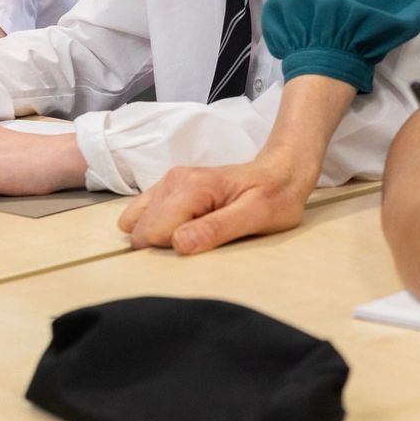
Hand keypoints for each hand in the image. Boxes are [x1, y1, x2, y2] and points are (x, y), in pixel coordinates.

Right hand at [118, 149, 324, 253]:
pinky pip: (142, 215)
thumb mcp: (256, 216)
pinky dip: (158, 228)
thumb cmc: (274, 195)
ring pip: (138, 224)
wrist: (281, 173)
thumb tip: (179, 244)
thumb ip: (217, 229)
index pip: (154, 233)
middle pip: (143, 230)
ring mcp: (169, 183)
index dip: (177, 247)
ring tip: (197, 231)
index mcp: (192, 188)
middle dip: (167, 244)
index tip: (206, 242)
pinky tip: (187, 226)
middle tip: (206, 236)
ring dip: (161, 236)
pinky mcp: (168, 189)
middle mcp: (174, 181)